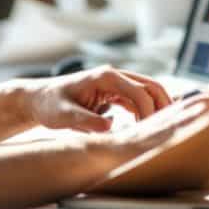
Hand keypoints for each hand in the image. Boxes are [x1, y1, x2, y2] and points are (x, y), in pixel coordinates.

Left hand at [21, 66, 172, 132]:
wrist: (38, 99)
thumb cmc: (49, 105)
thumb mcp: (63, 115)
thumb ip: (86, 120)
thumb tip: (110, 127)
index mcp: (105, 77)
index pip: (139, 91)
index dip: (150, 112)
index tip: (150, 132)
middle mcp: (113, 76)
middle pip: (150, 86)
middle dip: (163, 106)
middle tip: (169, 129)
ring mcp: (114, 83)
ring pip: (147, 91)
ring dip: (157, 108)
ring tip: (163, 130)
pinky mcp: (113, 92)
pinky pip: (137, 99)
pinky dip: (146, 111)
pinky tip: (148, 127)